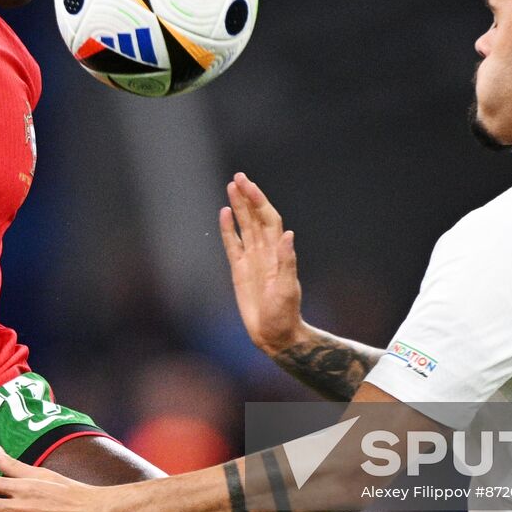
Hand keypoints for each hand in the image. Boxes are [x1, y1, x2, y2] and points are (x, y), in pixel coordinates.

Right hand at [220, 172, 305, 353]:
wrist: (275, 334)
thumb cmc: (285, 313)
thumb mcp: (288, 288)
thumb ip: (287, 261)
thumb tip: (288, 235)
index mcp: (278, 252)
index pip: (268, 218)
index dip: (259, 201)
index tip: (249, 185)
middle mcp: (265, 251)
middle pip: (255, 217)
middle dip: (247, 197)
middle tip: (238, 177)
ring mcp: (252, 259)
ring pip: (244, 226)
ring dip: (238, 207)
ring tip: (231, 187)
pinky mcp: (239, 269)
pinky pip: (233, 244)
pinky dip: (228, 229)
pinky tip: (223, 214)